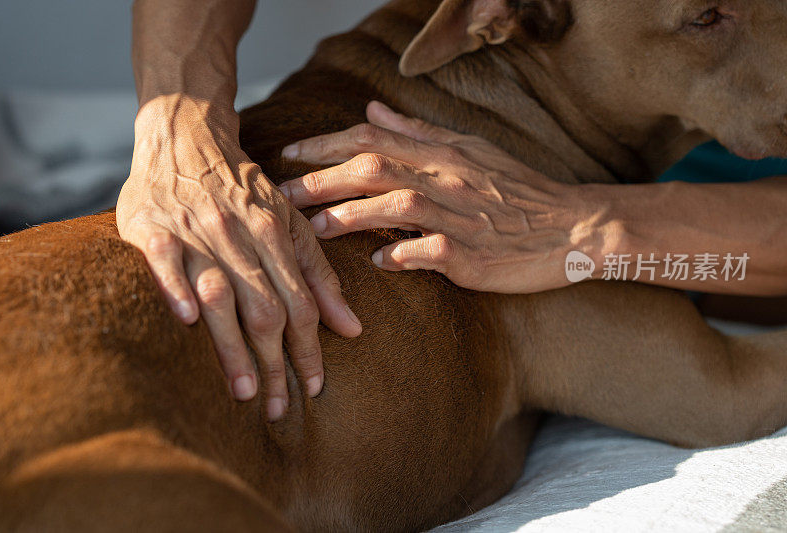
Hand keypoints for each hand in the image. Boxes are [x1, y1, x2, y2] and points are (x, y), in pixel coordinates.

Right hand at [117, 95, 361, 418]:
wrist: (186, 137)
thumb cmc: (243, 190)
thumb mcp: (291, 223)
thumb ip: (320, 276)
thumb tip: (352, 329)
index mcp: (277, 236)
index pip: (301, 304)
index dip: (310, 349)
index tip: (316, 388)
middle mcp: (240, 236)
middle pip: (265, 308)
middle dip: (275, 363)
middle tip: (277, 408)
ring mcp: (195, 231)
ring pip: (220, 293)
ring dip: (232, 344)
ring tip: (242, 391)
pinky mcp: (152, 226)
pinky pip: (164, 261)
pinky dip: (176, 289)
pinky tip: (188, 322)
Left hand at [279, 101, 606, 293]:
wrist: (572, 226)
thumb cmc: (516, 190)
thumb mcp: (470, 149)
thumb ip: (418, 132)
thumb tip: (372, 112)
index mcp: (442, 153)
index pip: (373, 140)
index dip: (327, 145)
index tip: (291, 155)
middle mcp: (447, 179)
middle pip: (374, 169)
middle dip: (322, 181)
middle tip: (284, 196)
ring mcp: (460, 218)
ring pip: (396, 205)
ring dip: (351, 215)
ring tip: (317, 229)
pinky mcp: (473, 256)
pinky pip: (429, 251)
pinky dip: (401, 253)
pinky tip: (378, 260)